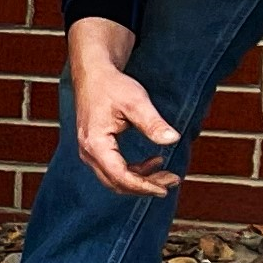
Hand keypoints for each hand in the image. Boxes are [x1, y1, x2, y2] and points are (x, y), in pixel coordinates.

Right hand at [67, 18, 180, 198]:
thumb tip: (173, 139)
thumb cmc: (111, 85)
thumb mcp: (135, 101)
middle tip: (172, 181)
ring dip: (141, 181)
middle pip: (117, 183)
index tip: (165, 188)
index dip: (144, 186)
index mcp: (96, 143)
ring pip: (116, 179)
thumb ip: (153, 123)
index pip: (120, 176)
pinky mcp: (96, 149)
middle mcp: (89, 152)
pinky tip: (153, 162)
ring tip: (166, 174)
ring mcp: (90, 152)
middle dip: (146, 186)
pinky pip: (114, 170)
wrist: (94, 74)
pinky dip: (134, 172)